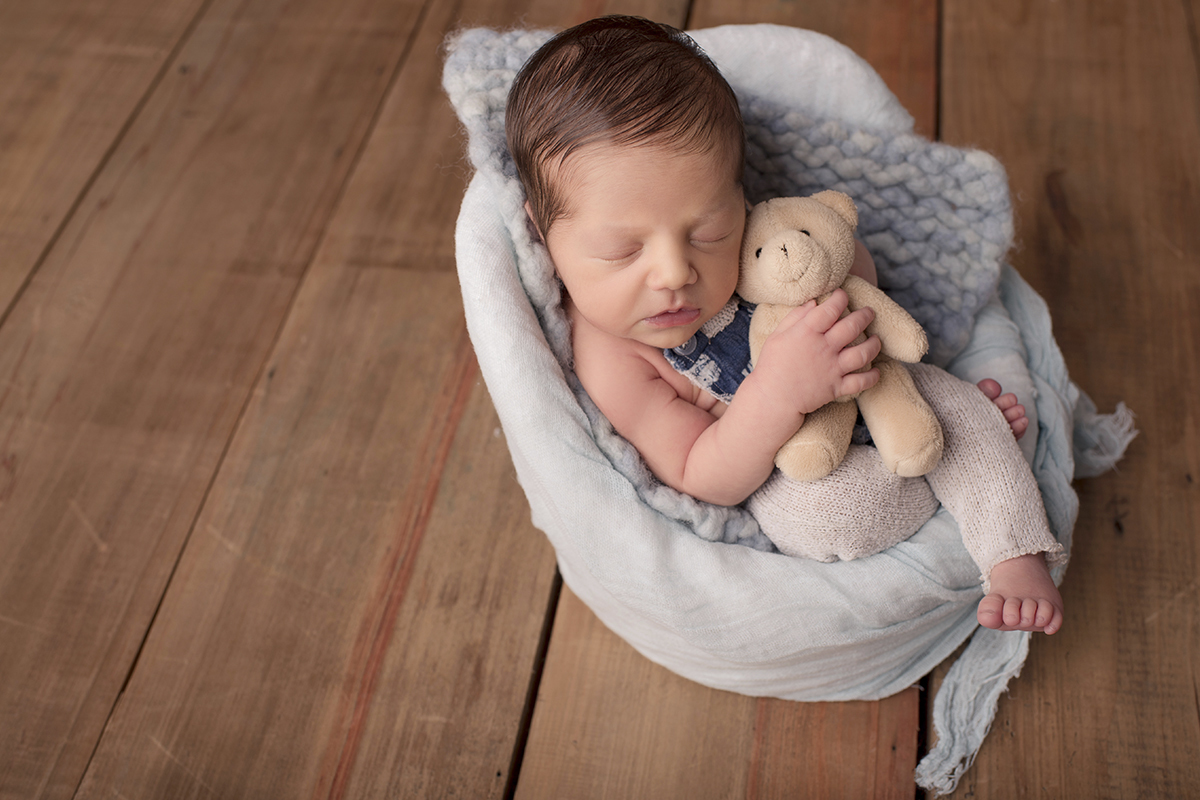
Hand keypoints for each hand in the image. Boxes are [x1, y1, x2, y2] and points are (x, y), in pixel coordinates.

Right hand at [755, 289, 881, 414]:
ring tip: (876, 339)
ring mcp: (832, 368)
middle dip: (865, 316)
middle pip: (852, 326)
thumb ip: (796, 317)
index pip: (830, 309)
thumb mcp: (777, 336)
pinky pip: (861, 382)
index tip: (842, 295)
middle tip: (869, 312)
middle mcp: (824, 348)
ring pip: (863, 353)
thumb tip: (814, 302)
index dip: (840, 298)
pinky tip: (876, 371)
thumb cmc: (771, 365)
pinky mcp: (836, 387)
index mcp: (807, 333)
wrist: (772, 399)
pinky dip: (872, 377)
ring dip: (874, 344)